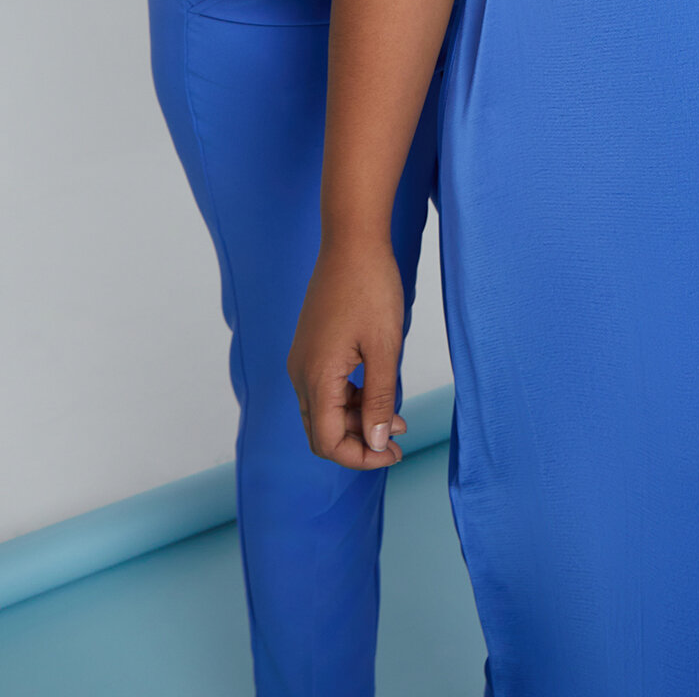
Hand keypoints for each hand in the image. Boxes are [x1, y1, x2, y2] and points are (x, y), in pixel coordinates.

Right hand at [288, 237, 408, 469]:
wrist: (352, 240)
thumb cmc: (371, 288)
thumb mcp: (384, 348)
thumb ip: (380, 400)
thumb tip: (378, 443)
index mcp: (316, 376)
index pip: (328, 441)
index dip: (360, 457)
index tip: (393, 452)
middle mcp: (301, 372)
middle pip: (322, 431)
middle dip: (359, 443)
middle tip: (398, 442)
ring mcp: (303, 358)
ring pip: (325, 410)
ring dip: (358, 421)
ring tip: (398, 418)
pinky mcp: (312, 347)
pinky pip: (326, 388)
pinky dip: (352, 399)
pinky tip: (380, 392)